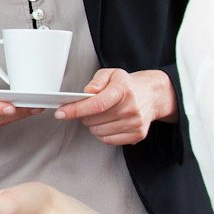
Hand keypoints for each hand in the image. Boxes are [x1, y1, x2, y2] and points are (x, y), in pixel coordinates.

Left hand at [54, 68, 173, 145]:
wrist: (152, 95)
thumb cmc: (127, 85)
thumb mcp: (111, 74)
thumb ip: (97, 81)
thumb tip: (87, 92)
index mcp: (123, 90)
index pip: (96, 104)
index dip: (76, 110)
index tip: (61, 113)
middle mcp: (131, 107)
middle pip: (94, 120)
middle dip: (85, 115)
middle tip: (90, 108)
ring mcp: (135, 123)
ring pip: (99, 131)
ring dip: (94, 125)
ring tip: (102, 115)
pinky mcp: (137, 135)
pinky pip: (109, 140)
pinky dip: (103, 133)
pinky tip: (108, 123)